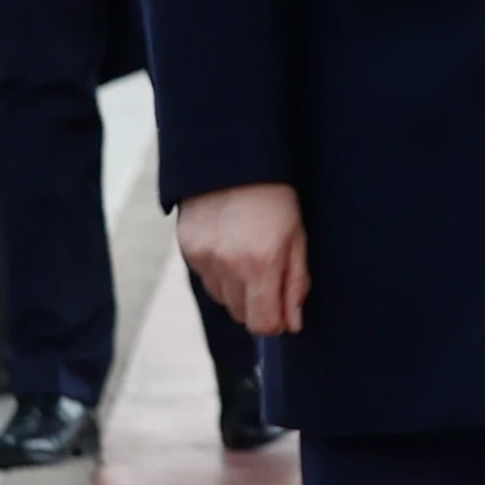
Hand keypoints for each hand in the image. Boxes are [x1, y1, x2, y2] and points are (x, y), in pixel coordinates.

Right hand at [179, 182, 308, 335]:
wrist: (233, 160)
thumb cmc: (276, 199)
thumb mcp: (297, 238)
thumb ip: (295, 284)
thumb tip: (293, 324)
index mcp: (260, 264)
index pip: (262, 323)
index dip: (275, 323)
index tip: (284, 313)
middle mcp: (227, 266)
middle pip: (241, 315)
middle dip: (258, 307)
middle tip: (270, 279)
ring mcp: (203, 259)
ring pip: (222, 299)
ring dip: (238, 291)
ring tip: (250, 258)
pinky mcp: (187, 250)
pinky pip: (206, 279)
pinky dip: (220, 274)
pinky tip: (231, 248)